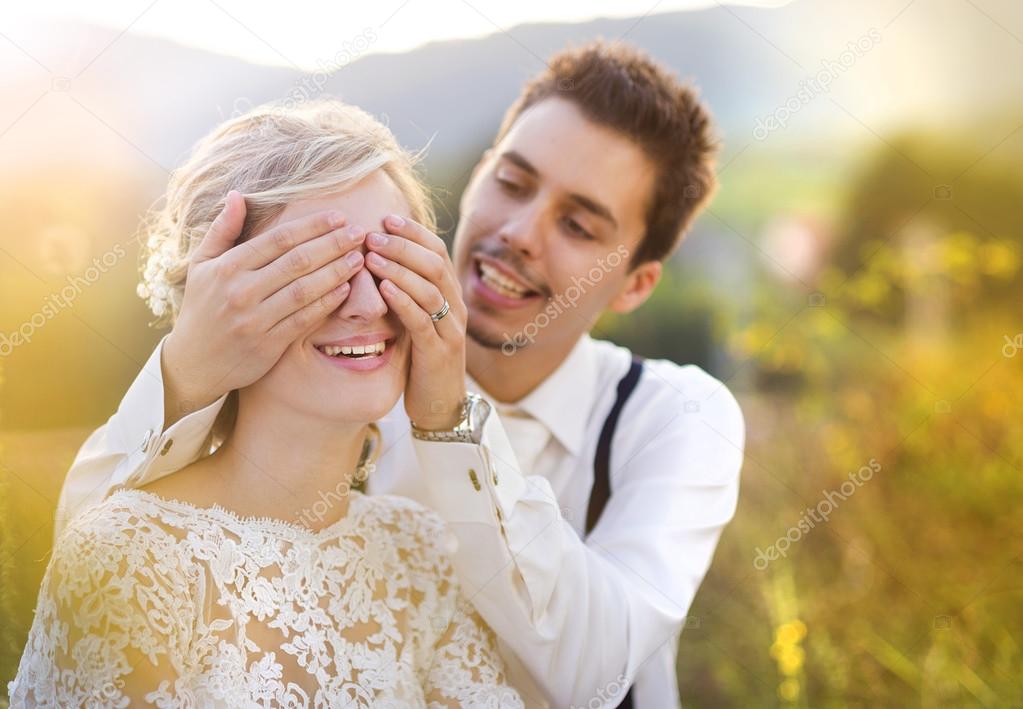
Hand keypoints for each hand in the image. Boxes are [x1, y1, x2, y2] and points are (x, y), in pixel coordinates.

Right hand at [161, 190, 366, 425]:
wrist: (194, 362)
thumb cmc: (202, 306)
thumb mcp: (201, 264)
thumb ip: (222, 229)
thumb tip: (237, 194)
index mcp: (228, 267)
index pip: (278, 239)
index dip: (312, 226)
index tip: (338, 216)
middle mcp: (241, 291)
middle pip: (297, 261)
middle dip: (332, 244)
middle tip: (359, 232)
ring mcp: (255, 319)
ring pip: (304, 290)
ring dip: (336, 272)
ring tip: (358, 258)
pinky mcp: (268, 344)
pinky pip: (304, 319)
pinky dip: (326, 303)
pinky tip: (345, 289)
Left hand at [364, 215, 467, 430]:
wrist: (440, 404)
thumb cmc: (421, 358)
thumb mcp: (415, 318)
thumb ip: (405, 290)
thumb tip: (376, 255)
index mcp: (449, 294)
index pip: (437, 251)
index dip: (413, 232)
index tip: (386, 218)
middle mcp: (455, 307)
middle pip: (435, 264)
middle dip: (404, 245)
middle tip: (372, 234)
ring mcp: (450, 329)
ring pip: (430, 289)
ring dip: (400, 269)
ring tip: (371, 256)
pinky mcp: (439, 352)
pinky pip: (422, 320)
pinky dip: (404, 301)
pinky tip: (385, 288)